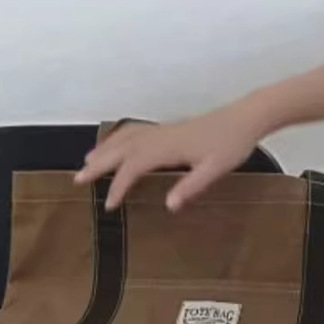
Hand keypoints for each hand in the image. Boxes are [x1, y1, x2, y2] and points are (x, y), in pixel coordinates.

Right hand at [75, 99, 267, 211]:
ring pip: (125, 138)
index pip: (133, 167)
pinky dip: (119, 138)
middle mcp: (159, 136)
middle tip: (78, 179)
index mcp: (168, 147)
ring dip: (105, 150)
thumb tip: (168, 206)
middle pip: (121, 149)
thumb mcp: (216, 169)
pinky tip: (117, 144)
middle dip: (98, 165)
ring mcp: (163, 131)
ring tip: (87, 163)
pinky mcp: (169, 129)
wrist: (245, 117)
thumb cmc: (232, 144)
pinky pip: (135, 132)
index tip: (109, 205)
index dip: (118, 185)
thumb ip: (192, 186)